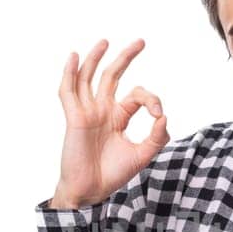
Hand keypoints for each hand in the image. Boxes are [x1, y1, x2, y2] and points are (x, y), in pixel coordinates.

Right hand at [48, 38, 168, 207]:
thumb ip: (157, 137)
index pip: (137, 95)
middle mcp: (102, 110)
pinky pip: (68, 92)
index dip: (151, 100)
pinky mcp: (75, 118)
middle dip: (126, 58)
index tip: (159, 115)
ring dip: (96, 59)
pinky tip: (74, 57)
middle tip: (141, 41)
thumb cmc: (113, 174)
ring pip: (89, 78)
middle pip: (112, 76)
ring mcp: (88, 112)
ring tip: (105, 41)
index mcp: (118, 117)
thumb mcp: (142, 155)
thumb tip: (164, 117)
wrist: (92, 191)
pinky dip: (69, 73)